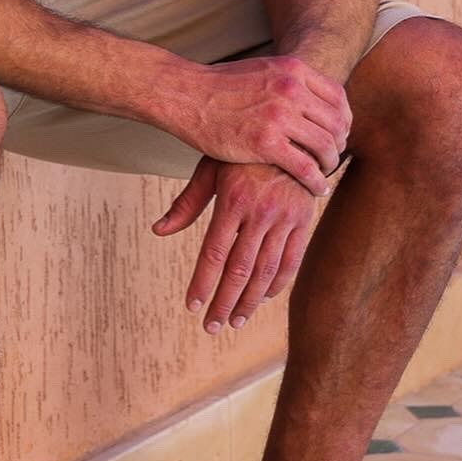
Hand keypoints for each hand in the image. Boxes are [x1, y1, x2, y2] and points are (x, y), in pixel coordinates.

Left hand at [151, 156, 329, 333]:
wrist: (289, 134)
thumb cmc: (241, 152)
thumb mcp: (210, 168)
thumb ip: (186, 202)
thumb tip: (157, 230)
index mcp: (234, 199)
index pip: (214, 253)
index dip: (202, 282)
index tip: (192, 306)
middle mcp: (261, 212)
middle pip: (239, 270)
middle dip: (223, 302)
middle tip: (210, 326)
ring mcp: (286, 218)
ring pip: (266, 271)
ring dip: (249, 302)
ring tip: (234, 321)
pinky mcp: (304, 221)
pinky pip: (291, 261)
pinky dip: (277, 284)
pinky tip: (263, 299)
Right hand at [176, 54, 350, 197]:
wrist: (186, 94)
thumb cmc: (220, 85)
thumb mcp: (262, 70)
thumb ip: (289, 81)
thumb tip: (311, 95)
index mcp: (293, 69)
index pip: (338, 97)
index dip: (344, 120)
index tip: (339, 135)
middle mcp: (291, 89)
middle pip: (336, 123)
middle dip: (339, 144)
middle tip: (332, 158)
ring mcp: (279, 115)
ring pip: (324, 147)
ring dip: (330, 164)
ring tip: (324, 174)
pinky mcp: (265, 142)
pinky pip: (305, 167)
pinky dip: (316, 181)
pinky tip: (316, 188)